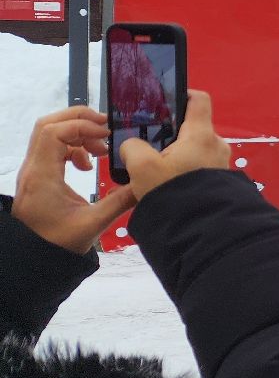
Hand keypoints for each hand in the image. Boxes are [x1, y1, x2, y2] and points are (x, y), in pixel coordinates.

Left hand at [9, 106, 139, 253]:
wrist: (32, 258)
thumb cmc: (58, 243)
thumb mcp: (93, 223)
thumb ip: (120, 201)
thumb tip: (146, 182)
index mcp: (42, 176)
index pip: (55, 132)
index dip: (83, 126)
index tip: (107, 136)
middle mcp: (33, 168)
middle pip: (48, 124)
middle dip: (79, 120)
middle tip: (106, 130)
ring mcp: (33, 171)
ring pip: (49, 133)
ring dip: (77, 133)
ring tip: (100, 150)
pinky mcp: (37, 176)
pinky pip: (51, 148)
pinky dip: (72, 147)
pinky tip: (87, 165)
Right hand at [122, 90, 230, 200]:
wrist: (199, 229)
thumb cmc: (172, 192)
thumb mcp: (141, 166)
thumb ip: (133, 147)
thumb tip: (133, 145)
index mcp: (201, 134)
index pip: (198, 99)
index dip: (182, 94)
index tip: (165, 101)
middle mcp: (216, 145)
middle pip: (192, 128)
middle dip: (171, 134)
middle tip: (148, 144)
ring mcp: (220, 164)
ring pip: (193, 150)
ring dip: (175, 156)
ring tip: (153, 169)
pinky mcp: (219, 181)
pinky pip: (198, 167)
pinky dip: (183, 170)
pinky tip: (165, 183)